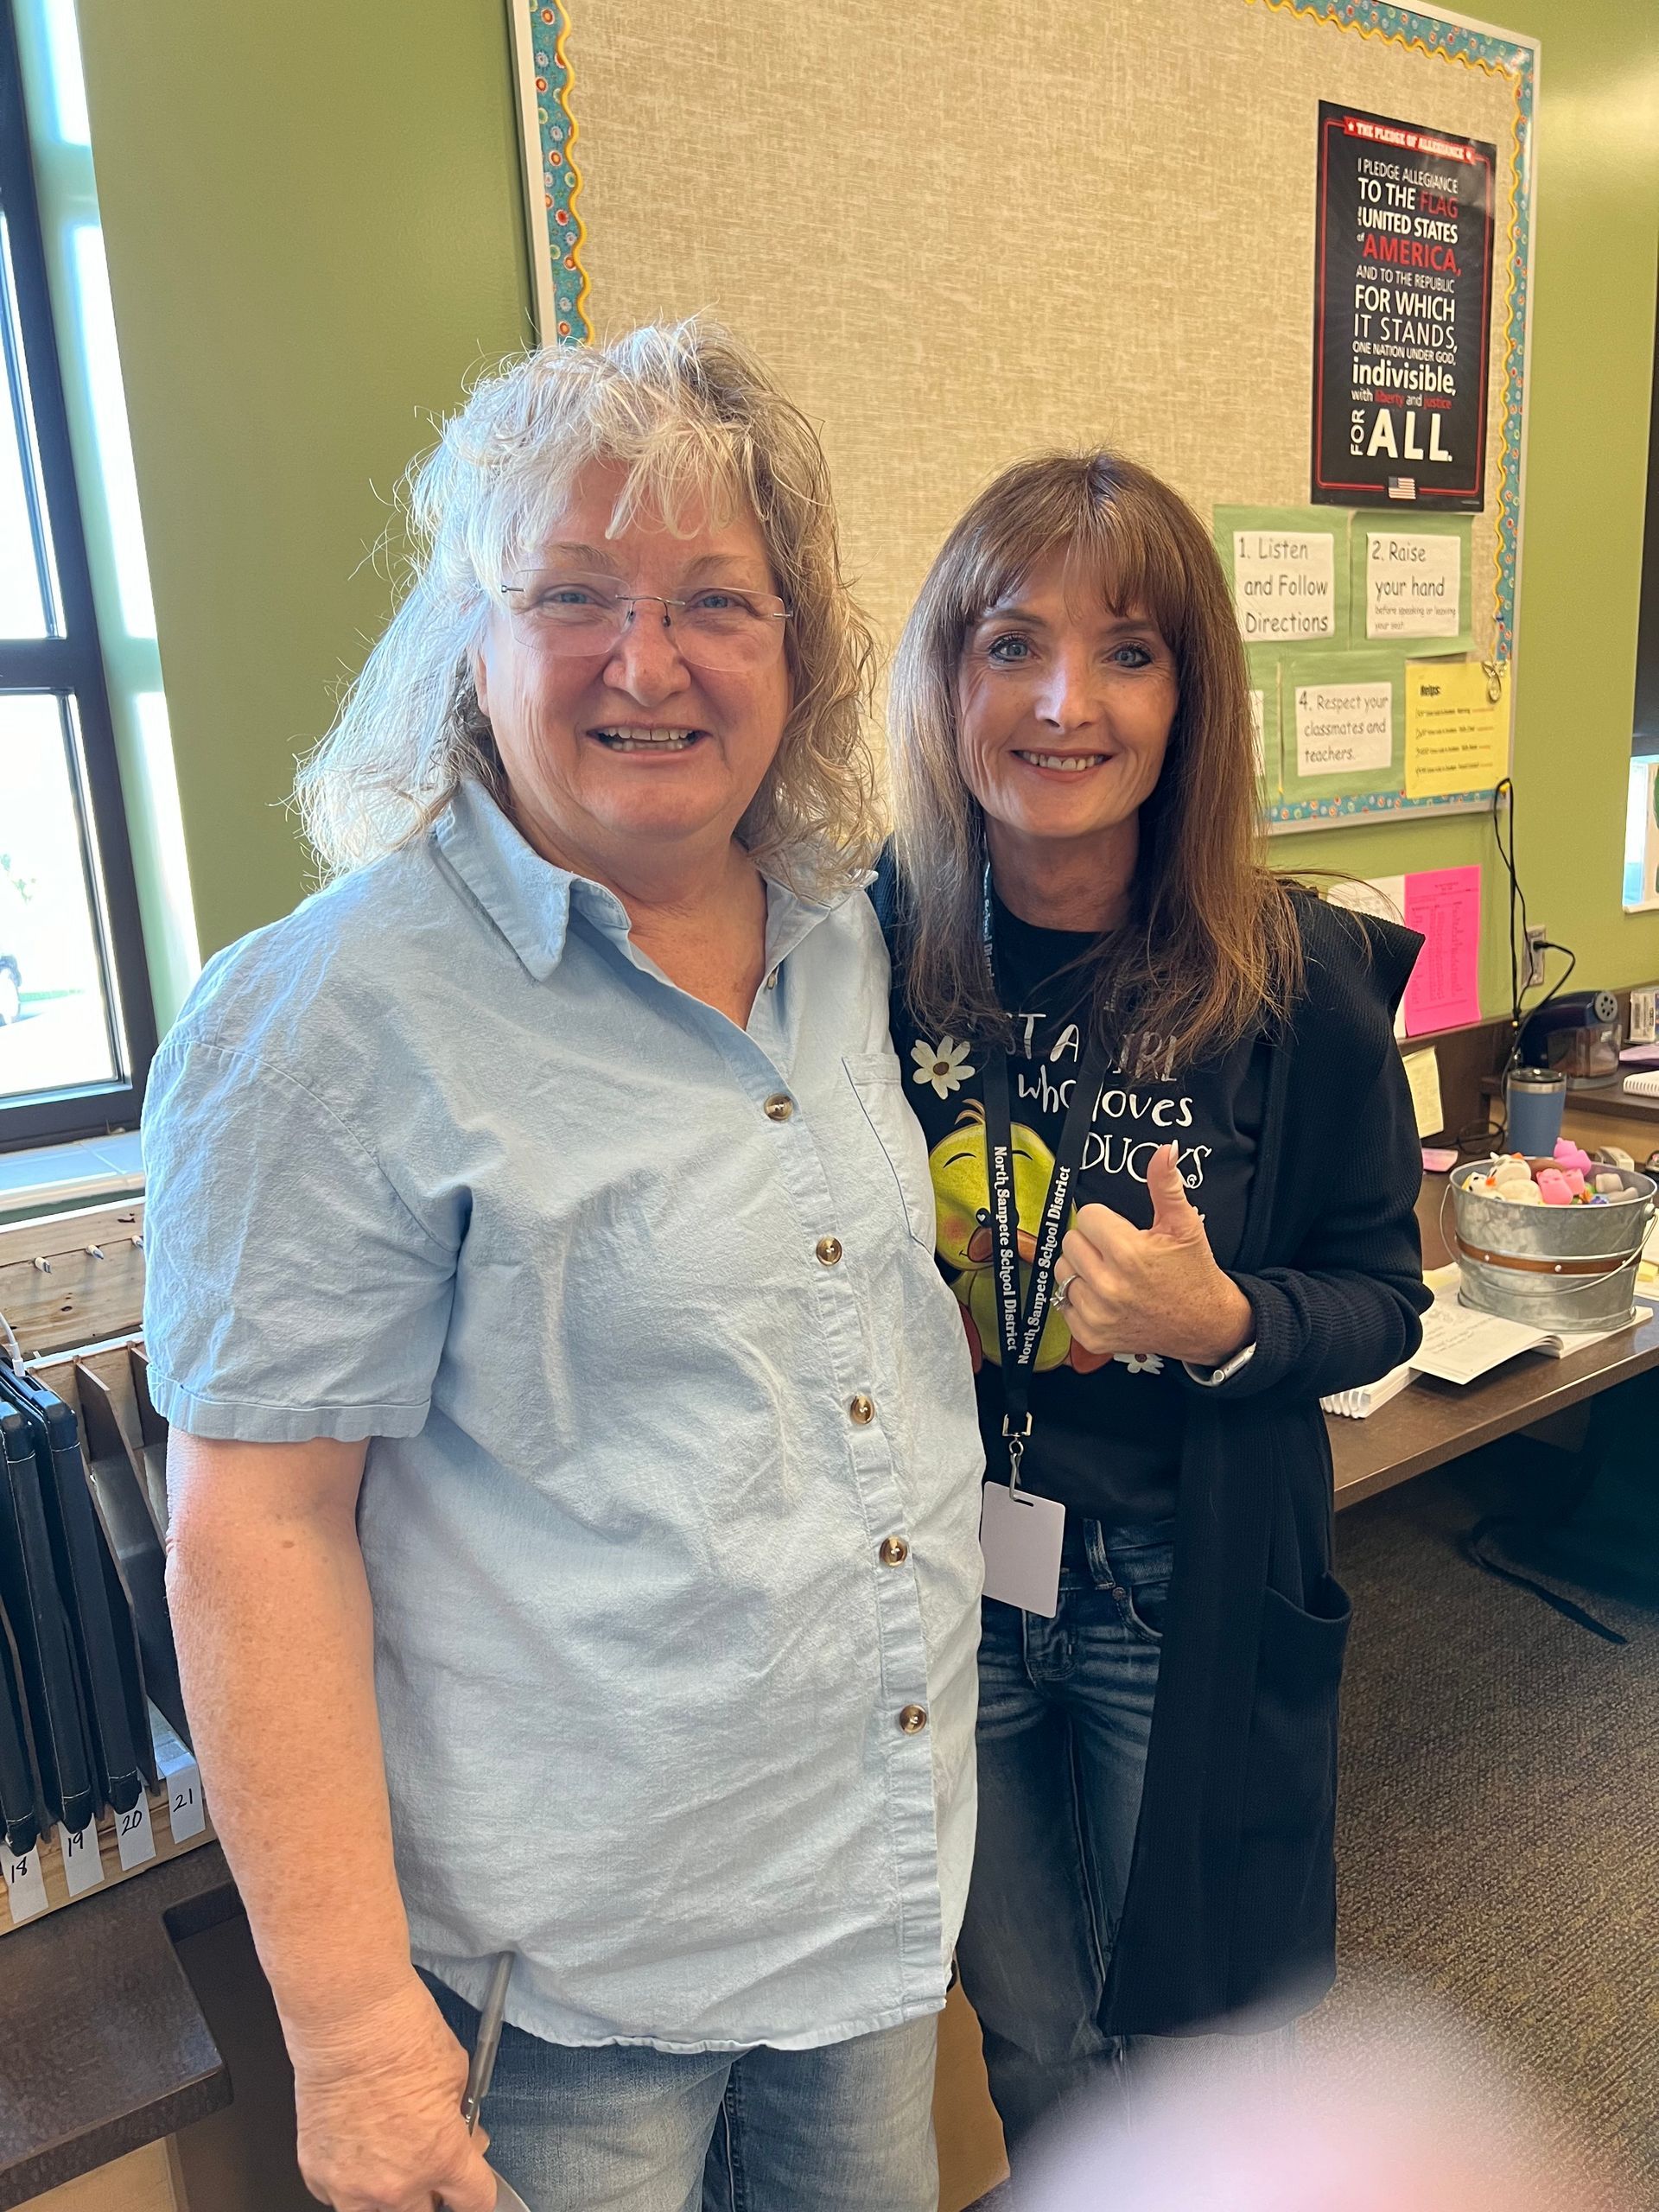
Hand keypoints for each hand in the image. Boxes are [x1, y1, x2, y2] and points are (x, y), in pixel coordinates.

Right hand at [287, 1971, 498, 2211]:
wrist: (348, 2022)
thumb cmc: (400, 2036)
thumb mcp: (458, 2074)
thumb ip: (460, 2119)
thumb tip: (460, 2132)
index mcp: (442, 2158)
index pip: (474, 2203)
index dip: (477, 2194)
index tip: (472, 2189)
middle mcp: (397, 2185)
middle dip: (432, 2194)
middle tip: (430, 2166)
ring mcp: (352, 2186)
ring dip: (389, 2196)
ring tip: (390, 2159)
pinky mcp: (317, 2175)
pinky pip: (338, 2196)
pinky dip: (351, 2181)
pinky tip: (358, 2148)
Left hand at [1055, 1143, 1253, 1366]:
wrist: (1204, 1324)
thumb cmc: (1192, 1272)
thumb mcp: (1184, 1225)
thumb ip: (1166, 1185)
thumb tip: (1164, 1149)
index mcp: (1129, 1253)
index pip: (1087, 1216)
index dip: (1106, 1221)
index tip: (1124, 1232)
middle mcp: (1109, 1286)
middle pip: (1071, 1242)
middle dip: (1092, 1243)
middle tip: (1118, 1253)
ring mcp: (1097, 1314)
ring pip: (1062, 1272)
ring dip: (1082, 1270)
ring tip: (1111, 1275)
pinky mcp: (1091, 1336)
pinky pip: (1063, 1303)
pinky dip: (1080, 1299)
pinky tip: (1107, 1299)